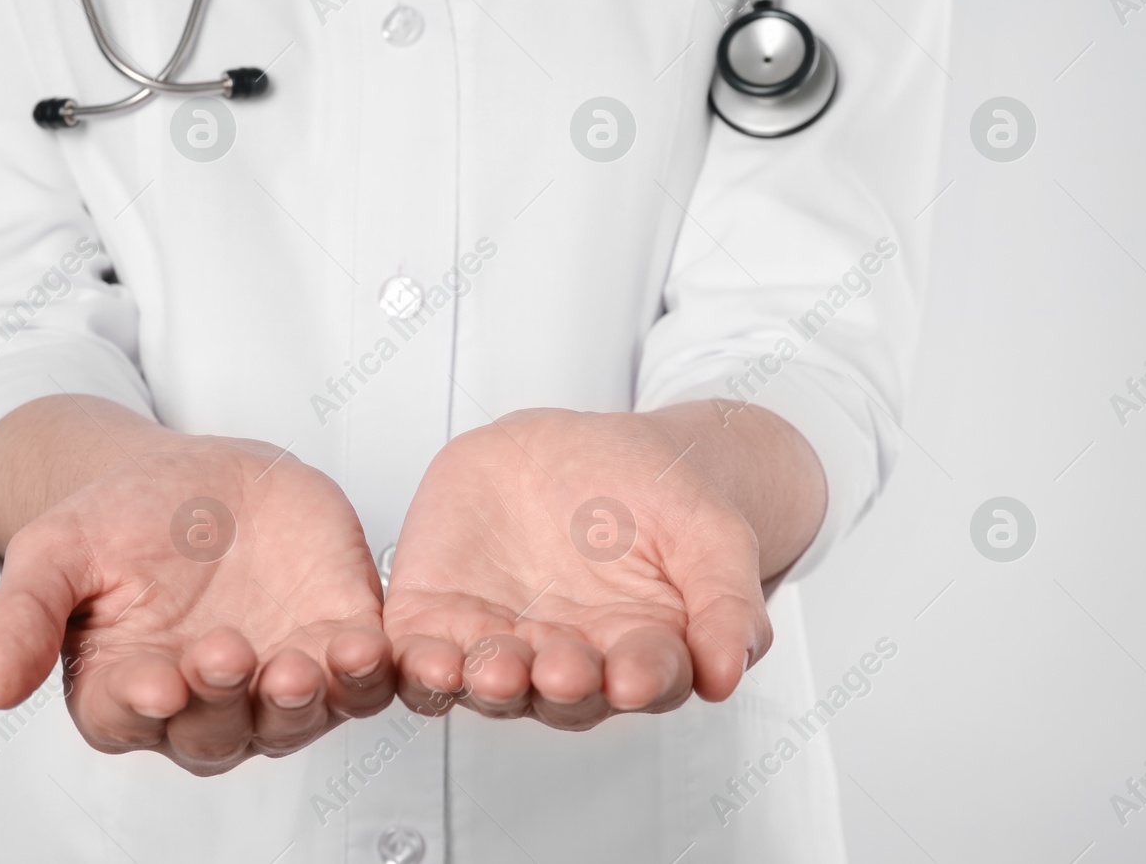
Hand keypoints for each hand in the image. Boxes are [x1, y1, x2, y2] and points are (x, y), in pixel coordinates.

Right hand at [0, 430, 392, 774]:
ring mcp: (277, 680)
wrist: (190, 476)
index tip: (155, 683)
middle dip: (228, 699)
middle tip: (231, 656)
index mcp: (127, 692)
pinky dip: (371, 672)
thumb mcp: (54, 551)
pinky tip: (371, 648)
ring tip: (311, 665)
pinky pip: (362, 677)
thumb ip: (22, 615)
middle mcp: (206, 705)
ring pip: (297, 716)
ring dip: (306, 699)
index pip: (132, 719)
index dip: (144, 704)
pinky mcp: (338, 643)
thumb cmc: (116, 520)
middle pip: (221, 730)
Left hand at [383, 405, 809, 730]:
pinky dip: (413, 661)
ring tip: (484, 672)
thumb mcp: (711, 534)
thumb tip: (732, 669)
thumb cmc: (655, 497)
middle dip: (558, 685)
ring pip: (486, 682)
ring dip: (482, 684)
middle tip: (557, 673)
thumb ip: (726, 601)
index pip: (645, 678)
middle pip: (561, 693)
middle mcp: (567, 665)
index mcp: (638, 654)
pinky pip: (419, 651)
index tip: (638, 675)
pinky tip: (415, 657)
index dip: (642, 678)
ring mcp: (498, 644)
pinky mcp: (437, 617)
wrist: (578, 451)